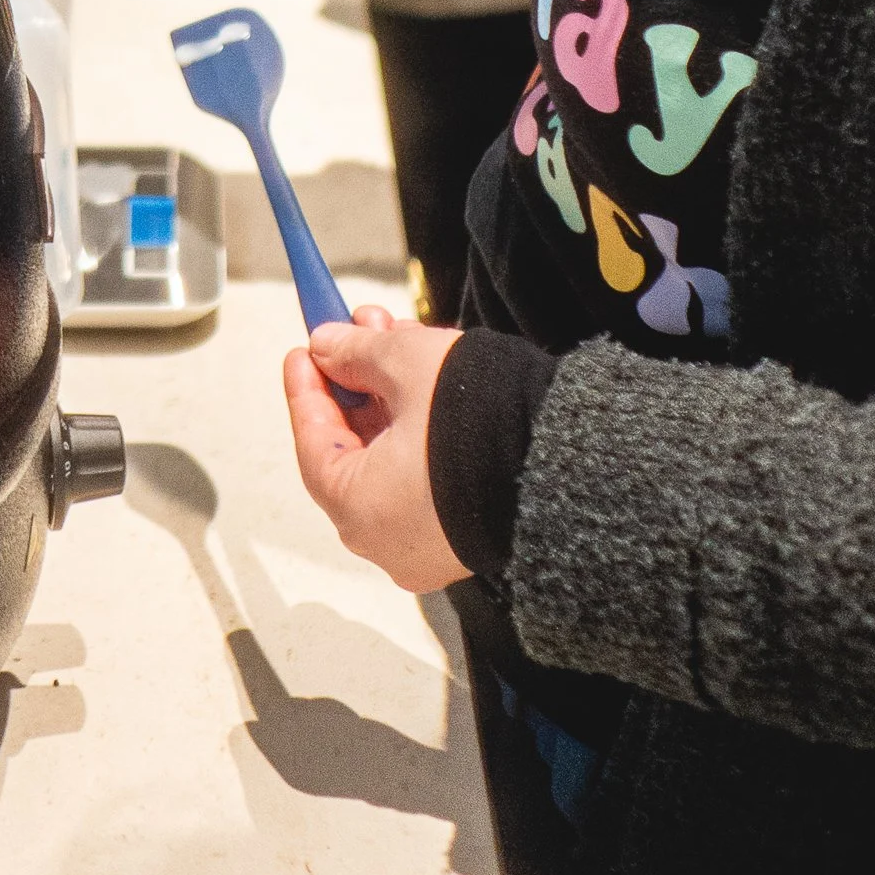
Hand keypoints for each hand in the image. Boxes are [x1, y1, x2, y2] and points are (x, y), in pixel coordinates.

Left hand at [284, 309, 469, 593]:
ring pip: (393, 458)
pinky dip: (419, 427)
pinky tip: (427, 377)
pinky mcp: (469, 532)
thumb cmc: (477, 420)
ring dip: (390, 396)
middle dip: (356, 382)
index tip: (304, 350)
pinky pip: (425, 475)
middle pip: (354, 449)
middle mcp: (391, 542)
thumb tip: (326, 346)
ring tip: (397, 335)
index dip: (307, 389)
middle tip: (356, 331)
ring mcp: (433, 543)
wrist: (571, 457)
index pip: (314, 442)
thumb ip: (355, 353)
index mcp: (361, 512)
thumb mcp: (404, 363)